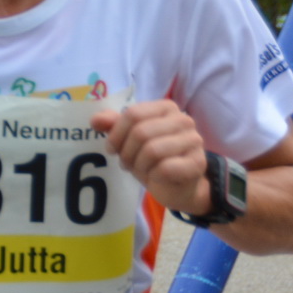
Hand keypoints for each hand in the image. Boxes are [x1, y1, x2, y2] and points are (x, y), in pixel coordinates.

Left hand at [90, 101, 209, 214]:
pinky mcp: (197, 163)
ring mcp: (194, 140)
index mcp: (166, 108)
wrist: (175, 185)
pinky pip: (165, 168)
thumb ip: (112, 125)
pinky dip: (153, 175)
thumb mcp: (128, 140)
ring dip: (139, 165)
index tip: (112, 149)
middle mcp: (183, 120)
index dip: (116, 134)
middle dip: (127, 152)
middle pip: (140, 132)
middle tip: (127, 163)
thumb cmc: (150, 159)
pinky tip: (156, 176)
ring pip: (152, 150)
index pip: (133, 114)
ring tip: (140, 169)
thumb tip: (95, 120)